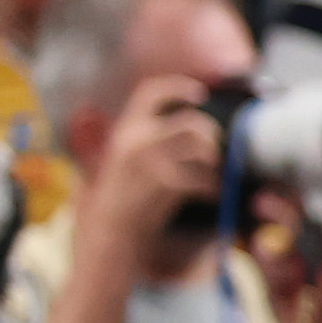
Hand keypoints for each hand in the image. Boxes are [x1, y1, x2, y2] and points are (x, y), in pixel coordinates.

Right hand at [80, 71, 223, 256]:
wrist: (107, 235)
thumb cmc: (116, 201)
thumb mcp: (119, 161)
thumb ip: (140, 141)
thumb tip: (176, 127)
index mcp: (124, 131)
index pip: (150, 92)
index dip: (179, 87)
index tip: (200, 93)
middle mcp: (135, 140)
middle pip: (190, 122)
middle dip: (211, 135)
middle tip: (214, 150)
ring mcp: (150, 161)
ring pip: (201, 148)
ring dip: (215, 162)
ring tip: (213, 175)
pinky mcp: (164, 184)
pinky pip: (203, 179)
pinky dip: (213, 187)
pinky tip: (211, 195)